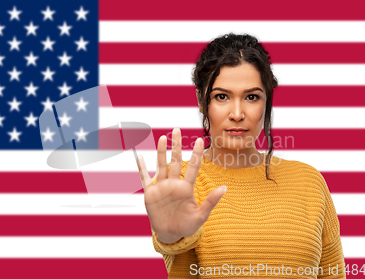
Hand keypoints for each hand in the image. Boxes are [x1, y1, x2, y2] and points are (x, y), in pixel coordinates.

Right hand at [137, 127, 226, 243]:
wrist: (171, 234)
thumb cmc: (188, 225)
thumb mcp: (201, 215)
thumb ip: (211, 201)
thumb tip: (224, 188)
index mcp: (187, 188)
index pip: (193, 167)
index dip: (196, 154)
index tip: (201, 140)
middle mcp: (174, 184)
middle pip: (176, 161)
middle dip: (176, 146)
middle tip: (177, 130)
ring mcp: (161, 187)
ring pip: (161, 165)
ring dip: (161, 152)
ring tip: (162, 138)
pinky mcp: (150, 194)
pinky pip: (145, 178)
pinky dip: (142, 168)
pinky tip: (140, 157)